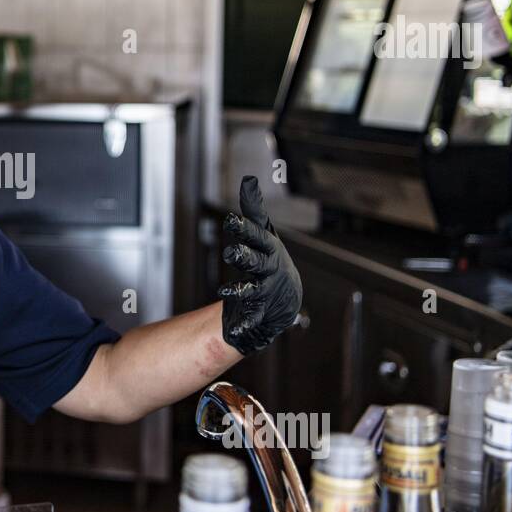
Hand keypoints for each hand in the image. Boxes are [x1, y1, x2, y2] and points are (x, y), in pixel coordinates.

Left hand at [219, 176, 301, 355]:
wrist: (287, 295)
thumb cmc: (271, 258)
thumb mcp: (265, 233)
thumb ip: (254, 210)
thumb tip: (248, 180)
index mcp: (268, 249)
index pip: (256, 236)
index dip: (244, 228)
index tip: (229, 219)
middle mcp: (268, 269)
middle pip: (255, 261)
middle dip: (243, 256)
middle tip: (230, 252)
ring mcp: (265, 290)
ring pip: (252, 290)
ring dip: (239, 291)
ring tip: (225, 291)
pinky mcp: (259, 309)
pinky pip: (252, 317)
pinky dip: (244, 324)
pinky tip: (235, 331)